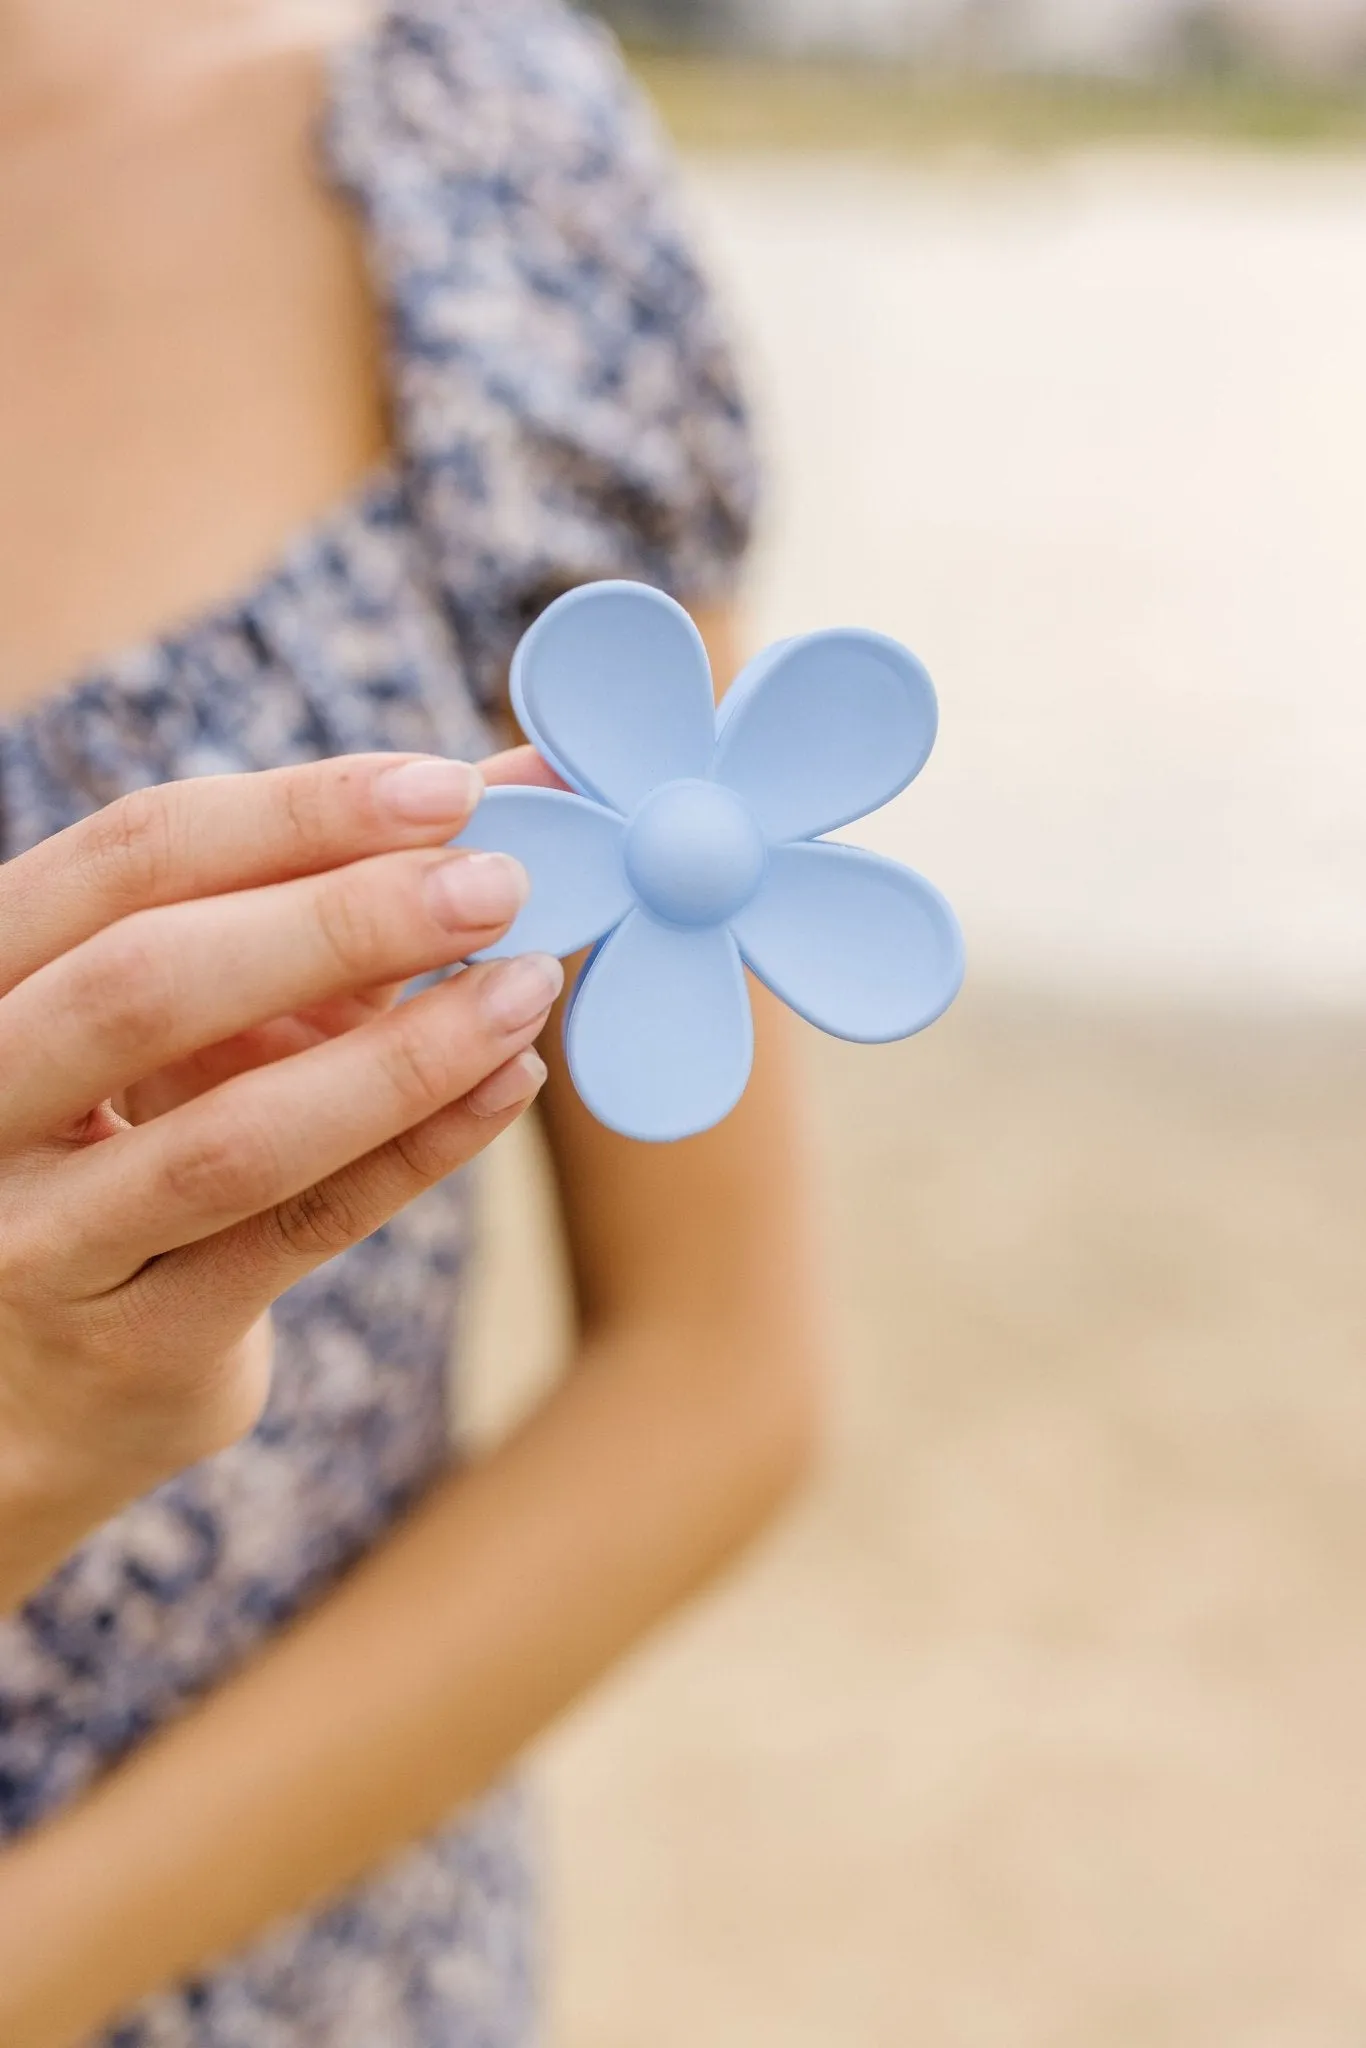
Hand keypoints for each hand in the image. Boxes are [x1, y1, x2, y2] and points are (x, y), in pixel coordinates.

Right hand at [0, 748, 561, 1605]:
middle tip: (500, 888)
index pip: (130, 857)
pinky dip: (416, 1154)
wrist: (55, 1375)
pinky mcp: (130, 1344)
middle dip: (342, 921)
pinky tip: (506, 1086)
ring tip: (526, 990)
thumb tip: (522, 786)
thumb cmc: (148, 1136)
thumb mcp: (207, 1003)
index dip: (296, 813)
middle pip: (148, 983)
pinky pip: (295, 1234)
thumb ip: (332, 892)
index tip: (447, 790)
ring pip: (229, 1138)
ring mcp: (38, 1237)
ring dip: (403, 1055)